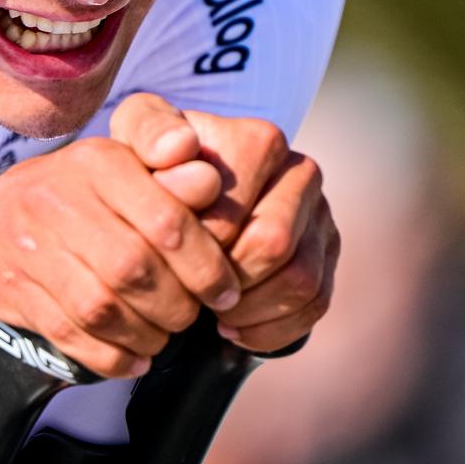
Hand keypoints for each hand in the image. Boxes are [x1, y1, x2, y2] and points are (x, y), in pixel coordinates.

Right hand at [0, 132, 242, 379]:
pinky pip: (69, 334)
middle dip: (176, 305)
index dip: (207, 266)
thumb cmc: (76, 196)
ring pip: (101, 307)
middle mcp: (57, 199)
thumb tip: (209, 181)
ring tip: (161, 337)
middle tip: (191, 316)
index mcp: (98, 163)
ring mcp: (28, 246)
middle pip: (134, 269)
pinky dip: (110, 357)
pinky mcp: (10, 288)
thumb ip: (171, 174)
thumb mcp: (122, 168)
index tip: (226, 291)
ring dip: (144, 334)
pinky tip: (133, 359)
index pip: (168, 221)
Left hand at [109, 95, 339, 354]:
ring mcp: (320, 215)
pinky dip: (270, 328)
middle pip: (273, 245)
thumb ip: (149, 135)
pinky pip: (314, 305)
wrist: (183, 194)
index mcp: (259, 141)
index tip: (165, 257)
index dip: (197, 244)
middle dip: (224, 280)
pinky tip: (232, 328)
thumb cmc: (155, 166)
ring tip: (210, 313)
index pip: (237, 206)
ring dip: (249, 309)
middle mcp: (300, 172)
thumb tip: (180, 149)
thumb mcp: (137, 141)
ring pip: (301, 281)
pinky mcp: (328, 253)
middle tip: (188, 294)